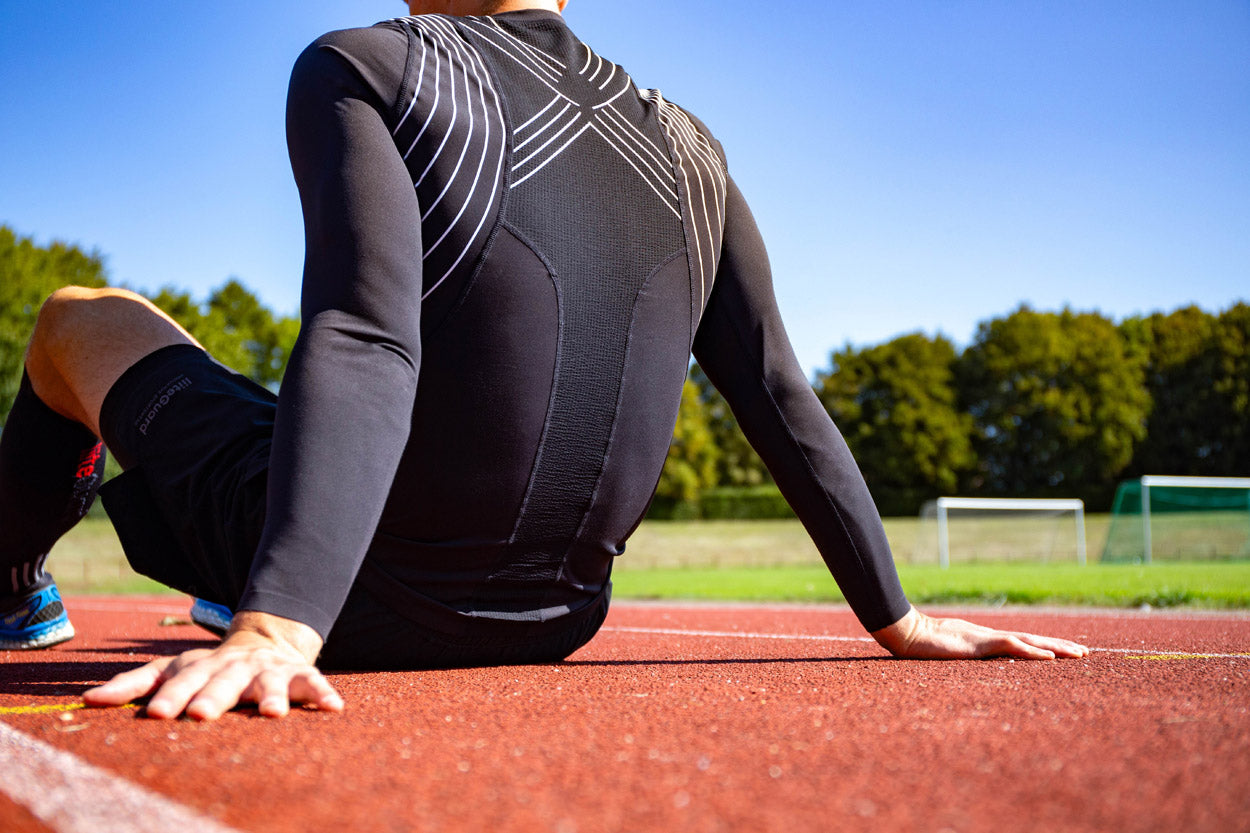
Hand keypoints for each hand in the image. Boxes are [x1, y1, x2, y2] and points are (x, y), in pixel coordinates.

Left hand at [82, 611, 343, 719]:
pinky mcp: (298, 676)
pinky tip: (333, 708)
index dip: (170, 697)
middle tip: (202, 715)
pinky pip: (313, 684)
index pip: (182, 681)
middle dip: (213, 698)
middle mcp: (234, 667)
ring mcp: (268, 672)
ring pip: (269, 684)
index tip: (155, 715)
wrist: (267, 640)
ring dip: (270, 697)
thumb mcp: (171, 668)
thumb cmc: (209, 668)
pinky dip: (323, 694)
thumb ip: (133, 684)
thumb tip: (85, 701)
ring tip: (271, 714)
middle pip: (222, 683)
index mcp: (202, 667)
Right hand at [871, 606, 1088, 660]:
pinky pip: (1011, 647)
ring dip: (1055, 649)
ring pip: (1029, 642)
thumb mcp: (947, 652)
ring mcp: (987, 639)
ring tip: (1078, 654)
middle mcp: (991, 637)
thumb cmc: (921, 644)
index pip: (1022, 643)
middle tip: (1086, 653)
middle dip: (1060, 647)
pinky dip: (1032, 653)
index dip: (1044, 647)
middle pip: (1032, 641)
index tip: (1066, 652)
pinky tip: (1049, 659)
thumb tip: (963, 660)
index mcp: (985, 640)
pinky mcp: (980, 643)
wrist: (907, 633)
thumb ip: (961, 655)